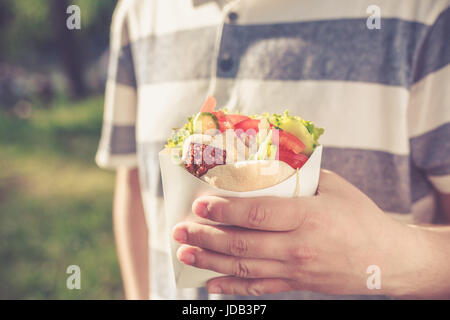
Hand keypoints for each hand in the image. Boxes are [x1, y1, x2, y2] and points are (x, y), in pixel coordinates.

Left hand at [172, 170, 425, 296]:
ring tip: (184, 252)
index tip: (200, 204)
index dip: (225, 211)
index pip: (257, 215)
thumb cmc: (361, 217)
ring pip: (245, 268)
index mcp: (308, 217)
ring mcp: (296, 270)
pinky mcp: (297, 285)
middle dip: (206, 236)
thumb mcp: (335, 187)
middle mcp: (298, 247)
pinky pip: (259, 290)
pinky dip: (232, 288)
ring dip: (211, 260)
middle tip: (179, 229)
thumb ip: (300, 176)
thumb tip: (268, 161)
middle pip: (243, 244)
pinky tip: (211, 283)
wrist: (387, 260)